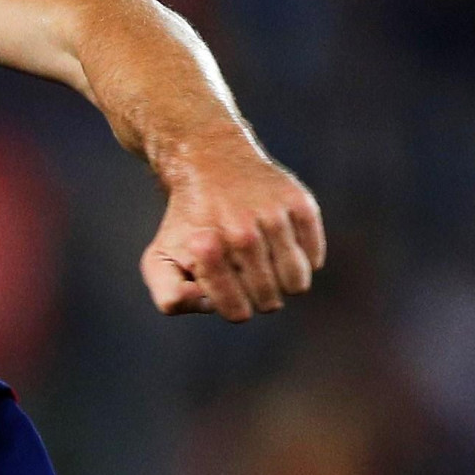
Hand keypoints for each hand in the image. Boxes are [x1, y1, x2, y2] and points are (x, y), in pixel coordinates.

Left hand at [143, 144, 324, 321]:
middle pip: (269, 300)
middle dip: (257, 297)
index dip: (231, 305)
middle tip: (243, 274)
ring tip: (263, 263)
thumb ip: (172, 297)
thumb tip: (208, 304)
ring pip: (296, 282)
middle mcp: (241, 233)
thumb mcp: (160, 260)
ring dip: (282, 282)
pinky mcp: (301, 204)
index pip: (238, 312)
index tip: (221, 285)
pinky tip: (280, 245)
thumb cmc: (188, 224)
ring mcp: (274, 217)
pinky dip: (302, 261)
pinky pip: (314, 258)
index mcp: (205, 250)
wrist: (212, 162)